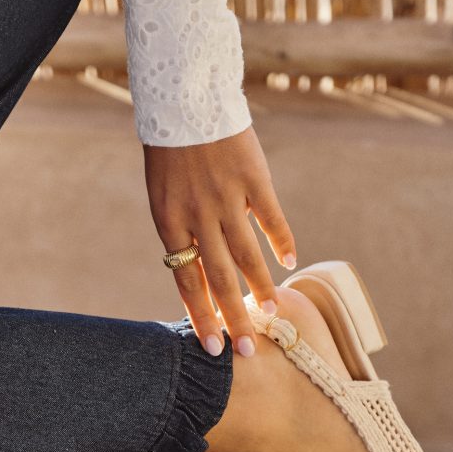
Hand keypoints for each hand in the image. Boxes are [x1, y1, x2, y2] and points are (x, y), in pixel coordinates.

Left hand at [144, 126, 296, 356]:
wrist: (185, 100)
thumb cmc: (172, 154)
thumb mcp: (164, 198)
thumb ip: (183, 234)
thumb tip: (203, 273)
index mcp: (170, 223)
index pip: (188, 282)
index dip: (201, 316)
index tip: (213, 347)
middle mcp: (199, 216)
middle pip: (218, 279)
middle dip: (233, 318)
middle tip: (246, 351)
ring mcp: (227, 198)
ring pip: (247, 255)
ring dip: (260, 288)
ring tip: (271, 313)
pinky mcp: (252, 178)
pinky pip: (270, 218)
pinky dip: (280, 241)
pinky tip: (288, 263)